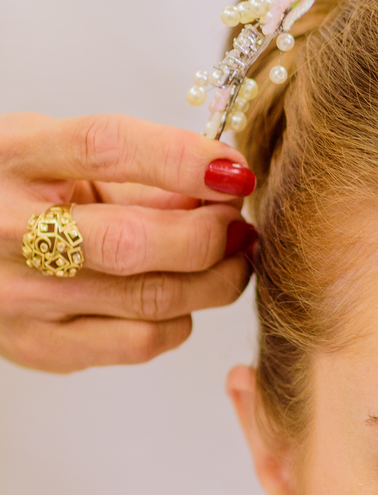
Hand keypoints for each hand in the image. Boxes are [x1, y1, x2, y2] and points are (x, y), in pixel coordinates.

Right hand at [0, 113, 256, 373]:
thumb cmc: (12, 191)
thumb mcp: (55, 154)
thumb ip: (133, 172)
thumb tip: (219, 193)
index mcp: (12, 158)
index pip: (107, 148)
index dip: (182, 159)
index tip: (234, 169)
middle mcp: (9, 229)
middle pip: (134, 242)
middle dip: (210, 235)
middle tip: (239, 223)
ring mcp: (21, 296)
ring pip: (151, 300)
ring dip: (214, 280)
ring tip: (231, 258)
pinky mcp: (39, 347)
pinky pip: (139, 343)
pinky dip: (180, 320)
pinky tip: (182, 297)